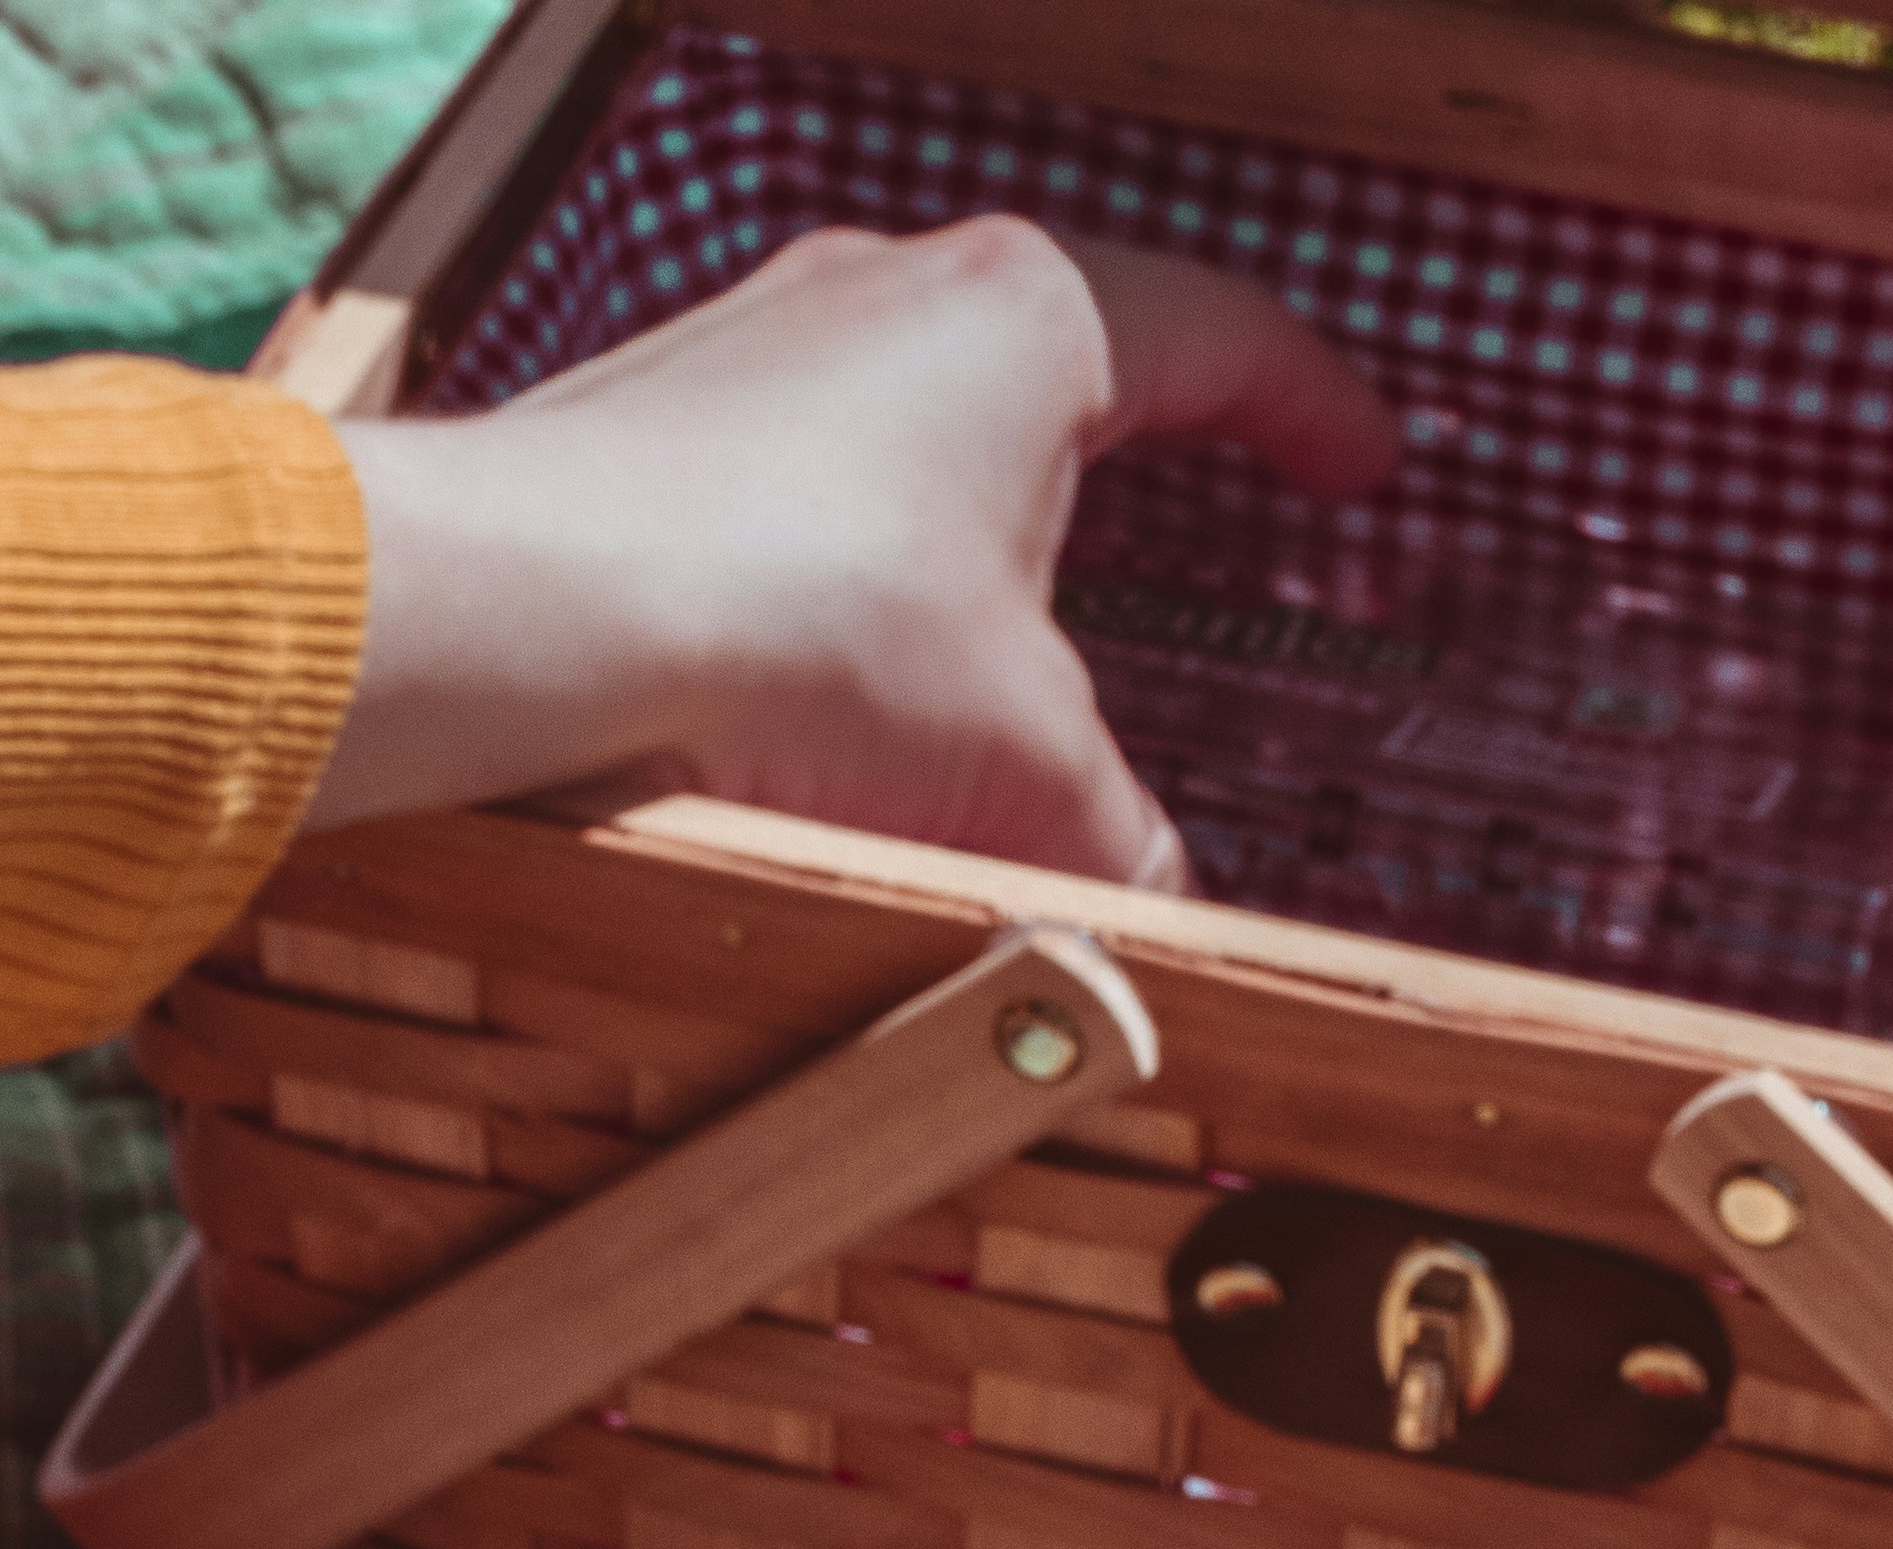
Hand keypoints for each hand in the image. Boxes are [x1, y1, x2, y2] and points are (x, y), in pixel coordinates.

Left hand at [314, 216, 1397, 882]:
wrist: (530, 613)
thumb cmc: (801, 630)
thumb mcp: (1014, 763)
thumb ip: (1113, 836)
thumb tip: (1160, 912)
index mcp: (1030, 319)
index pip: (1223, 336)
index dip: (1311, 408)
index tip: (1361, 462)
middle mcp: (890, 291)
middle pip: (1059, 363)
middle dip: (1132, 456)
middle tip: (1194, 520)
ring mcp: (754, 345)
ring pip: (911, 422)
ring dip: (969, 520)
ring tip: (1002, 625)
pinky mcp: (647, 428)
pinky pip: (788, 485)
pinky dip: (843, 565)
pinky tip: (831, 660)